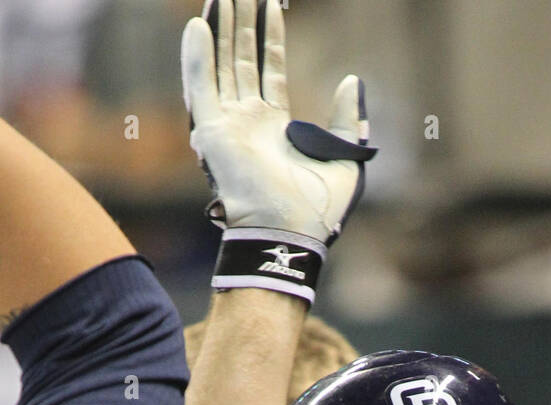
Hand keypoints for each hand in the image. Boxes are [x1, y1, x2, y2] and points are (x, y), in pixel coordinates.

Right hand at [181, 0, 375, 243]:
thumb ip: (347, 120)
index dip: (271, 37)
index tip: (272, 4)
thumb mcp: (347, 157)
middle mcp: (249, 125)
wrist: (291, 233)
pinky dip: (196, 57)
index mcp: (278, 129)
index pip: (271, 70)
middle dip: (242, 23)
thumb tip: (352, 80)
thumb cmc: (319, 210)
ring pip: (220, 66)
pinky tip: (198, 25)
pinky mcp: (212, 133)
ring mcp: (228, 127)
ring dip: (220, 30)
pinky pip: (200, 87)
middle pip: (242, 61)